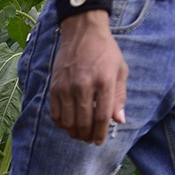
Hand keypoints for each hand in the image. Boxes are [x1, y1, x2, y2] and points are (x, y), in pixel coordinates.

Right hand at [49, 11, 127, 144]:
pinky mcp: (54, 87)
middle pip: (83, 123)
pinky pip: (55, 114)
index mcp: (104, 81)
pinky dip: (61, 124)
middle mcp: (84, 85)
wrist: (82, 32)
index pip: (102, 116)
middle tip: (89, 140)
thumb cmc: (105, 51)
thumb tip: (119, 120)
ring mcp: (67, 87)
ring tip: (79, 134)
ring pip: (68, 122)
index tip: (99, 141)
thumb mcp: (120, 70)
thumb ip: (120, 96)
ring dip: (74, 133)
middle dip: (87, 136)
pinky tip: (68, 124)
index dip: (100, 133)